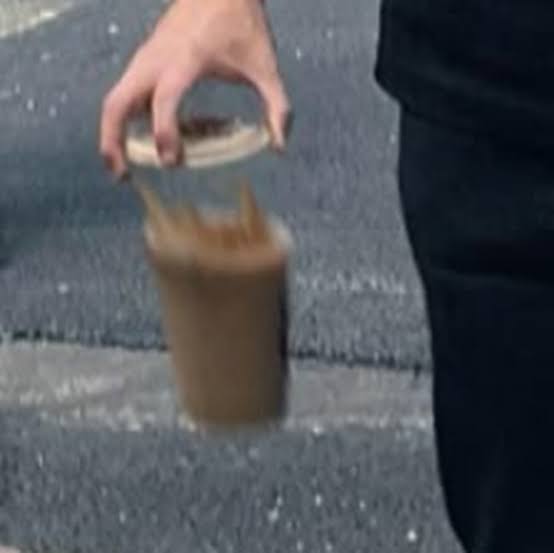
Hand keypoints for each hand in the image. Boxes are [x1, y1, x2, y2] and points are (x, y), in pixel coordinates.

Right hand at [100, 0, 289, 177]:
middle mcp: (156, 59)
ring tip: (124, 165)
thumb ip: (277, 107)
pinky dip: (125, 118)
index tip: (173, 162)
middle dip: (112, 141)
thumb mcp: (265, 67)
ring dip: (113, 132)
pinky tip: (142, 138)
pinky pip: (125, 92)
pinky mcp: (145, 58)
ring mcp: (145, 57)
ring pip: (115, 98)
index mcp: (185, 60)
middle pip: (116, 103)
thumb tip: (280, 146)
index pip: (164, 100)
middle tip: (122, 175)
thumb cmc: (243, 24)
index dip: (164, 133)